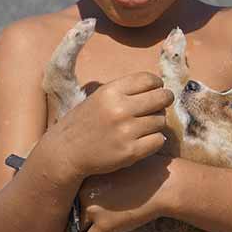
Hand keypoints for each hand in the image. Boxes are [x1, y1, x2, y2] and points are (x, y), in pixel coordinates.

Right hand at [48, 72, 173, 178]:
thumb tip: (157, 86)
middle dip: (165, 100)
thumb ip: (124, 91)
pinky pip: (158, 140)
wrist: (66, 152)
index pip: (148, 79)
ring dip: (157, 123)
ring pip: (161, 121)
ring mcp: (126, 132)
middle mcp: (119, 109)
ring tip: (146, 126)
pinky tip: (145, 139)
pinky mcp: (130, 152)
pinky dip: (155, 140)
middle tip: (162, 104)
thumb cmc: (84, 122)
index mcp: (111, 91)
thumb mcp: (99, 97)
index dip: (157, 84)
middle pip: (161, 98)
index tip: (157, 89)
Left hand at [76, 154, 172, 231]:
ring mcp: (94, 209)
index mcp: (86, 176)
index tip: (71, 213)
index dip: (71, 206)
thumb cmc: (143, 173)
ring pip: (75, 229)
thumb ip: (97, 180)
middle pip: (70, 212)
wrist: (161, 183)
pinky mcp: (106, 225)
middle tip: (66, 231)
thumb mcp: (114, 169)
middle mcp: (84, 192)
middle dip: (71, 221)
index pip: (68, 196)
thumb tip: (86, 196)